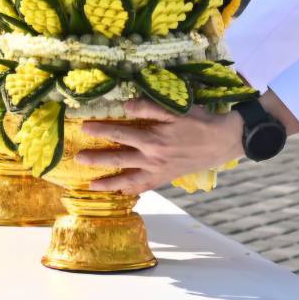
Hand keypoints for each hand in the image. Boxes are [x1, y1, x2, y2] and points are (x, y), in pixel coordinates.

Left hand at [76, 97, 243, 194]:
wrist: (221, 141)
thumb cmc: (198, 121)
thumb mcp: (176, 109)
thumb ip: (149, 108)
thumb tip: (125, 106)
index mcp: (153, 138)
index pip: (120, 133)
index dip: (101, 129)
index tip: (84, 127)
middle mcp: (152, 157)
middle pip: (118, 158)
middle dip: (97, 158)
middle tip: (78, 158)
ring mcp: (158, 171)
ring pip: (128, 179)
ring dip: (108, 182)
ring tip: (91, 185)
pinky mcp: (165, 178)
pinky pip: (144, 187)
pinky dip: (131, 191)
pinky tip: (120, 193)